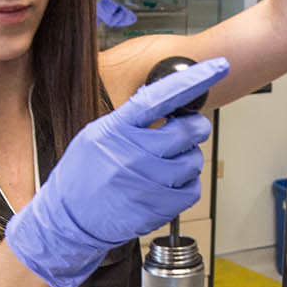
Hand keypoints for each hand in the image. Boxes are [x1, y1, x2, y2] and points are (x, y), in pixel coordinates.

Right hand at [5, 57, 229, 286]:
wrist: (68, 219)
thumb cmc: (81, 175)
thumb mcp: (96, 135)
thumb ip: (129, 119)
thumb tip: (160, 99)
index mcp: (118, 128)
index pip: (162, 96)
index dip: (194, 79)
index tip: (218, 67)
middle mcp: (134, 153)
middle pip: (188, 130)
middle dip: (194, 128)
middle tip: (185, 131)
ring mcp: (147, 181)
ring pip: (194, 160)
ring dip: (188, 159)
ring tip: (166, 164)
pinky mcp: (157, 208)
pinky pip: (192, 189)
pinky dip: (186, 185)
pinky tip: (167, 185)